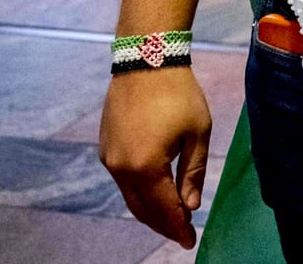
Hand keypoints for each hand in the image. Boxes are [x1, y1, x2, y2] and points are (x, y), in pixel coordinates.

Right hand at [99, 67, 212, 247]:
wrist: (145, 61)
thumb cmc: (178, 95)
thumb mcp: (197, 133)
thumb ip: (192, 173)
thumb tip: (190, 206)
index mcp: (146, 167)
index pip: (164, 208)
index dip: (177, 227)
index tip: (189, 241)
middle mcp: (121, 169)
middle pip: (142, 209)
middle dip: (162, 224)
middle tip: (181, 234)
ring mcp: (109, 159)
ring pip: (129, 197)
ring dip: (149, 210)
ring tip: (171, 217)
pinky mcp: (105, 148)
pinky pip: (122, 180)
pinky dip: (139, 192)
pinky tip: (154, 192)